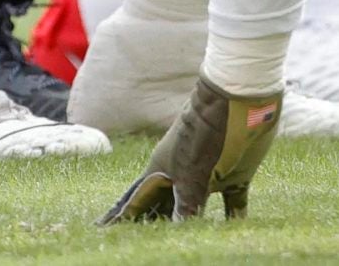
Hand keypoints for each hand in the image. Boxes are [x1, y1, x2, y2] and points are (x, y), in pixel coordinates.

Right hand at [102, 75, 279, 222]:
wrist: (238, 99)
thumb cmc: (207, 131)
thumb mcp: (193, 170)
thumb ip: (186, 202)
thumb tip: (176, 229)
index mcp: (161, 170)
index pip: (136, 200)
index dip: (120, 216)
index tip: (100, 230)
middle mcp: (181, 174)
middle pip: (163, 205)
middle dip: (152, 222)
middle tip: (138, 239)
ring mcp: (208, 174)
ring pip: (196, 205)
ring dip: (190, 221)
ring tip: (183, 238)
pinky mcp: (235, 174)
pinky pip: (232, 203)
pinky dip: (233, 216)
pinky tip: (233, 228)